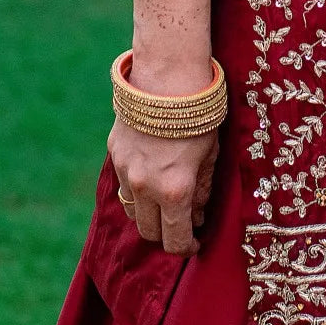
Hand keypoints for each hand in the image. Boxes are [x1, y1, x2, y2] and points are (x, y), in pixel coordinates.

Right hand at [107, 59, 221, 255]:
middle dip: (166, 233)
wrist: (168, 77)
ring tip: (165, 198)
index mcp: (174, 190)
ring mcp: (126, 171)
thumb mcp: (210, 154)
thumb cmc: (198, 114)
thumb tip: (197, 213)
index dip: (187, 248)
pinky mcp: (115, 154)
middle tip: (182, 221)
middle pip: (149, 232)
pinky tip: (151, 174)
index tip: (195, 244)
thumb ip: (202, 188)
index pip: (175, 240)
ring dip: (148, 212)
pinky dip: (137, 188)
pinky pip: (124, 184)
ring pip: (132, 211)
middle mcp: (146, 187)